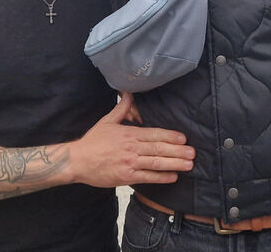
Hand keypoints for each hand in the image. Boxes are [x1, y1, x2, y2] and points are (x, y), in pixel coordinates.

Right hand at [68, 95, 193, 187]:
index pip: (154, 134)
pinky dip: (161, 177)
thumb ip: (121, 108)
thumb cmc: (93, 141)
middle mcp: (131, 148)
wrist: (77, 160)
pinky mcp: (125, 177)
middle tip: (193, 153)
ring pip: (156, 163)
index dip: (170, 136)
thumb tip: (128, 92)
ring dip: (174, 164)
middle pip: (158, 149)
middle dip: (178, 151)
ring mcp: (129, 163)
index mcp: (129, 133)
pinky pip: (147, 177)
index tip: (184, 138)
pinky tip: (173, 177)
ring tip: (188, 165)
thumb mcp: (107, 121)